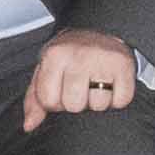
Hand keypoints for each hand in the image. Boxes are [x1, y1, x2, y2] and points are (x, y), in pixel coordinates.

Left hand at [16, 27, 147, 129]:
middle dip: (77, 102)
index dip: (56, 102)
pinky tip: (112, 84)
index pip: (49, 101)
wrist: (99, 29)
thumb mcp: (46, 70)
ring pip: (99, 105)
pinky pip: (121, 101)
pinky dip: (118, 98)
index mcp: (55, 56)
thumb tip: (29, 125)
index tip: (62, 89)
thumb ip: (34, 100)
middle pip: (74, 105)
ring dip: (98, 101)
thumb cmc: (69, 55)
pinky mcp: (124, 65)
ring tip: (97, 84)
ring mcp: (103, 60)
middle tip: (81, 86)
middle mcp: (79, 55)